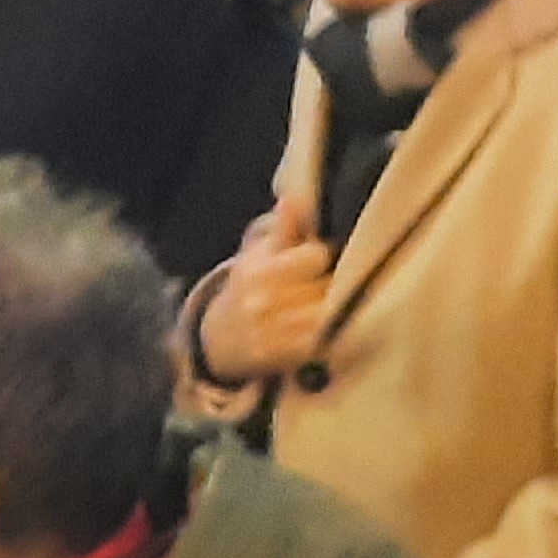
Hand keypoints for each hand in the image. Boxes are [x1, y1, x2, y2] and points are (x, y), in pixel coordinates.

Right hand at [203, 198, 332, 383]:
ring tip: (335, 303)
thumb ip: (283, 229)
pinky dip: (331, 334)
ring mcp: (268, 334)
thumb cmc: (251, 286)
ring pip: (327, 314)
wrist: (218, 338)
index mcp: (258, 271)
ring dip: (338, 309)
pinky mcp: (278, 359)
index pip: (317, 256)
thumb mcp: (260, 254)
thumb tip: (293, 197)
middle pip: (327, 286)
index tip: (324, 259)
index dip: (325, 255)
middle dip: (336, 282)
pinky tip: (328, 326)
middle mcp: (260, 303)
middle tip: (335, 281)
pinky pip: (321, 342)